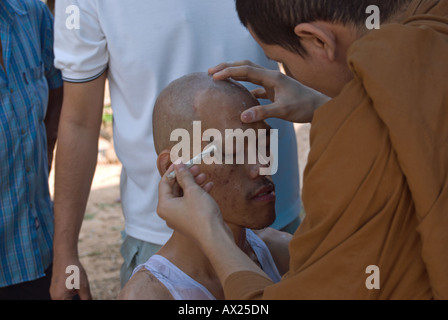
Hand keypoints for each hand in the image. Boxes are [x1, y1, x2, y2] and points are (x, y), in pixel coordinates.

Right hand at [50, 257, 91, 299]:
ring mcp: (53, 292)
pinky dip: (69, 294)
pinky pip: (62, 295)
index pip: (69, 305)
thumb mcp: (83, 286)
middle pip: (66, 302)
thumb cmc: (74, 270)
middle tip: (80, 290)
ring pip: (64, 299)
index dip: (79, 301)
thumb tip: (90, 301)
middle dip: (75, 298)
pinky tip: (74, 286)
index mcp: (60, 298)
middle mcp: (54, 297)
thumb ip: (86, 298)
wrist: (64, 256)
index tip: (82, 295)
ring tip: (77, 287)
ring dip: (72, 297)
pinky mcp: (54, 287)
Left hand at [157, 163, 229, 244]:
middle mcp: (169, 212)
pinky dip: (199, 194)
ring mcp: (179, 217)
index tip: (182, 161)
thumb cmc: (202, 215)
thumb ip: (185, 176)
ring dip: (194, 184)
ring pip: (184, 196)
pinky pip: (191, 203)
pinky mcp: (190, 220)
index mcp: (164, 205)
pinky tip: (209, 186)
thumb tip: (179, 164)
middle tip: (196, 167)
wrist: (215, 237)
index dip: (173, 170)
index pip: (165, 182)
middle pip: (175, 189)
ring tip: (204, 175)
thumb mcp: (193, 191)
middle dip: (186, 177)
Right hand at [209, 60, 328, 123]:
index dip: (229, 72)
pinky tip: (238, 94)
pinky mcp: (274, 91)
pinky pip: (255, 86)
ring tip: (220, 77)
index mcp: (272, 77)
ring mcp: (273, 83)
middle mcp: (271, 76)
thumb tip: (242, 116)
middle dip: (228, 67)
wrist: (320, 108)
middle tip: (211, 71)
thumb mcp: (283, 111)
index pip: (246, 71)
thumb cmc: (304, 107)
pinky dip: (244, 87)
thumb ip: (263, 113)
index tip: (214, 76)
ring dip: (235, 74)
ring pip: (250, 74)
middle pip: (245, 67)